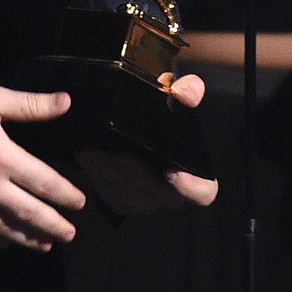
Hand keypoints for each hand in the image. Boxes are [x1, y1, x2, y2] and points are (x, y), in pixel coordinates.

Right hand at [0, 83, 85, 250]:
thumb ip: (31, 105)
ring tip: (46, 245)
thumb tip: (67, 102)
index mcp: (3, 157)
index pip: (44, 183)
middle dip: (54, 226)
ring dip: (29, 239)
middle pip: (30, 214)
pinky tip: (5, 242)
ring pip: (5, 230)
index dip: (65, 195)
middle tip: (70, 234)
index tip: (80, 203)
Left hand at [73, 73, 217, 214]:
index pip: (203, 192)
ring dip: (109, 170)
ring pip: (127, 193)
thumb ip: (188, 90)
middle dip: (133, 170)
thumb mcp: (177, 96)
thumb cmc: (165, 114)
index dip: (191, 187)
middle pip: (155, 191)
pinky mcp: (121, 200)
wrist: (142, 123)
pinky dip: (95, 172)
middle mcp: (171, 193)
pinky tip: (87, 152)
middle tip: (116, 149)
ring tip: (96, 146)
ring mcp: (146, 200)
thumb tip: (184, 93)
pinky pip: (107, 191)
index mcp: (195, 174)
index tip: (173, 172)